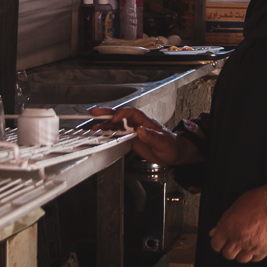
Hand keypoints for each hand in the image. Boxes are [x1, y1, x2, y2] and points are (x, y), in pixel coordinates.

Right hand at [88, 107, 202, 165]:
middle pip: (121, 115)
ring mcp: (133, 131)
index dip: (123, 113)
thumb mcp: (163, 142)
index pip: (132, 113)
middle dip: (108, 113)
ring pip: (117, 124)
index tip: (115, 118)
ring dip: (105, 124)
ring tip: (94, 125)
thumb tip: (141, 130)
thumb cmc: (171, 146)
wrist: (173, 153)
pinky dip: (108, 133)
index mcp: (146, 122)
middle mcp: (138, 124)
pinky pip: (118, 134)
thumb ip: (151, 136)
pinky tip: (101, 134)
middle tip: (95, 112)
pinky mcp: (130, 139)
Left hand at [209, 186, 266, 261]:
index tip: (221, 240)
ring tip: (246, 243)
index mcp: (230, 228)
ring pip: (241, 259)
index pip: (216, 245)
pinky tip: (255, 244)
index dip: (217, 243)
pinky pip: (255, 259)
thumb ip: (223, 221)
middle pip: (228, 254)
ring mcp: (253, 246)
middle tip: (233, 241)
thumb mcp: (235, 206)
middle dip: (228, 248)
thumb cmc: (257, 201)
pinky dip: (254, 254)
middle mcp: (240, 239)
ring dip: (241, 253)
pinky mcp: (265, 249)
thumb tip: (213, 232)